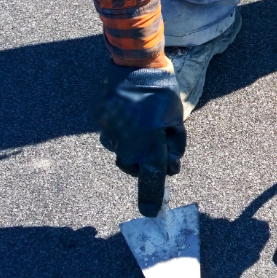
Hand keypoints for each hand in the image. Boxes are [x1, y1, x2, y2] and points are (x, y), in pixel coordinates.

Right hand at [92, 56, 185, 216]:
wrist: (135, 64)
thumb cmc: (162, 93)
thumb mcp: (176, 121)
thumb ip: (173, 147)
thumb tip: (170, 167)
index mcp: (150, 145)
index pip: (151, 179)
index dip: (151, 198)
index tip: (151, 214)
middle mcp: (127, 145)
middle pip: (135, 166)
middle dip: (146, 160)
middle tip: (159, 139)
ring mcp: (110, 133)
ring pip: (122, 151)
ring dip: (133, 144)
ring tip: (144, 120)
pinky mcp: (100, 122)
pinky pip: (112, 135)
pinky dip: (122, 130)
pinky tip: (130, 113)